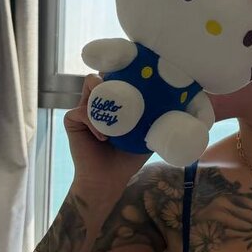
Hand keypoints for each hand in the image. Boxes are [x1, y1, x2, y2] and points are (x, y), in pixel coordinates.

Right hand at [65, 74, 150, 193]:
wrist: (108, 180)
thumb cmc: (127, 158)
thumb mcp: (145, 135)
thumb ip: (154, 119)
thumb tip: (177, 104)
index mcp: (115, 103)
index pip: (118, 77)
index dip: (126, 71)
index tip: (139, 73)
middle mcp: (99, 102)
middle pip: (105, 74)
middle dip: (114, 76)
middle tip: (127, 88)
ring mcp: (84, 109)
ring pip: (90, 84)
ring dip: (103, 94)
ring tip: (115, 114)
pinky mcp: (73, 121)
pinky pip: (81, 111)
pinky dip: (94, 123)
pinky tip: (103, 137)